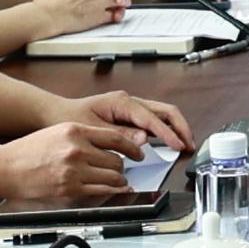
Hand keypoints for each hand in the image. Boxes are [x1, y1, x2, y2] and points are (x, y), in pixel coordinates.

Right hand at [0, 115, 142, 198]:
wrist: (5, 168)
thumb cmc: (28, 151)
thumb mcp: (57, 132)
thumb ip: (83, 136)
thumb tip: (109, 144)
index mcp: (75, 130)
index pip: (115, 138)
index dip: (132, 147)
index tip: (137, 152)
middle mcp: (77, 148)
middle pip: (116, 159)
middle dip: (121, 166)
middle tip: (121, 168)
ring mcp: (74, 169)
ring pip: (113, 176)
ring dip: (118, 179)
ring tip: (116, 179)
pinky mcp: (70, 188)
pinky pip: (102, 190)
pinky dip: (113, 190)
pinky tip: (114, 188)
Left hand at [74, 89, 198, 151]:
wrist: (59, 114)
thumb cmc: (72, 119)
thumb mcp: (94, 130)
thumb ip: (120, 135)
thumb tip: (144, 139)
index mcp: (122, 102)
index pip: (152, 118)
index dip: (168, 133)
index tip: (178, 145)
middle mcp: (130, 102)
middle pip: (166, 111)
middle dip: (180, 127)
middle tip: (190, 145)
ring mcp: (133, 107)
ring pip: (164, 114)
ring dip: (176, 128)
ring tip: (185, 145)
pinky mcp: (132, 116)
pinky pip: (155, 121)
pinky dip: (166, 131)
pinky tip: (171, 142)